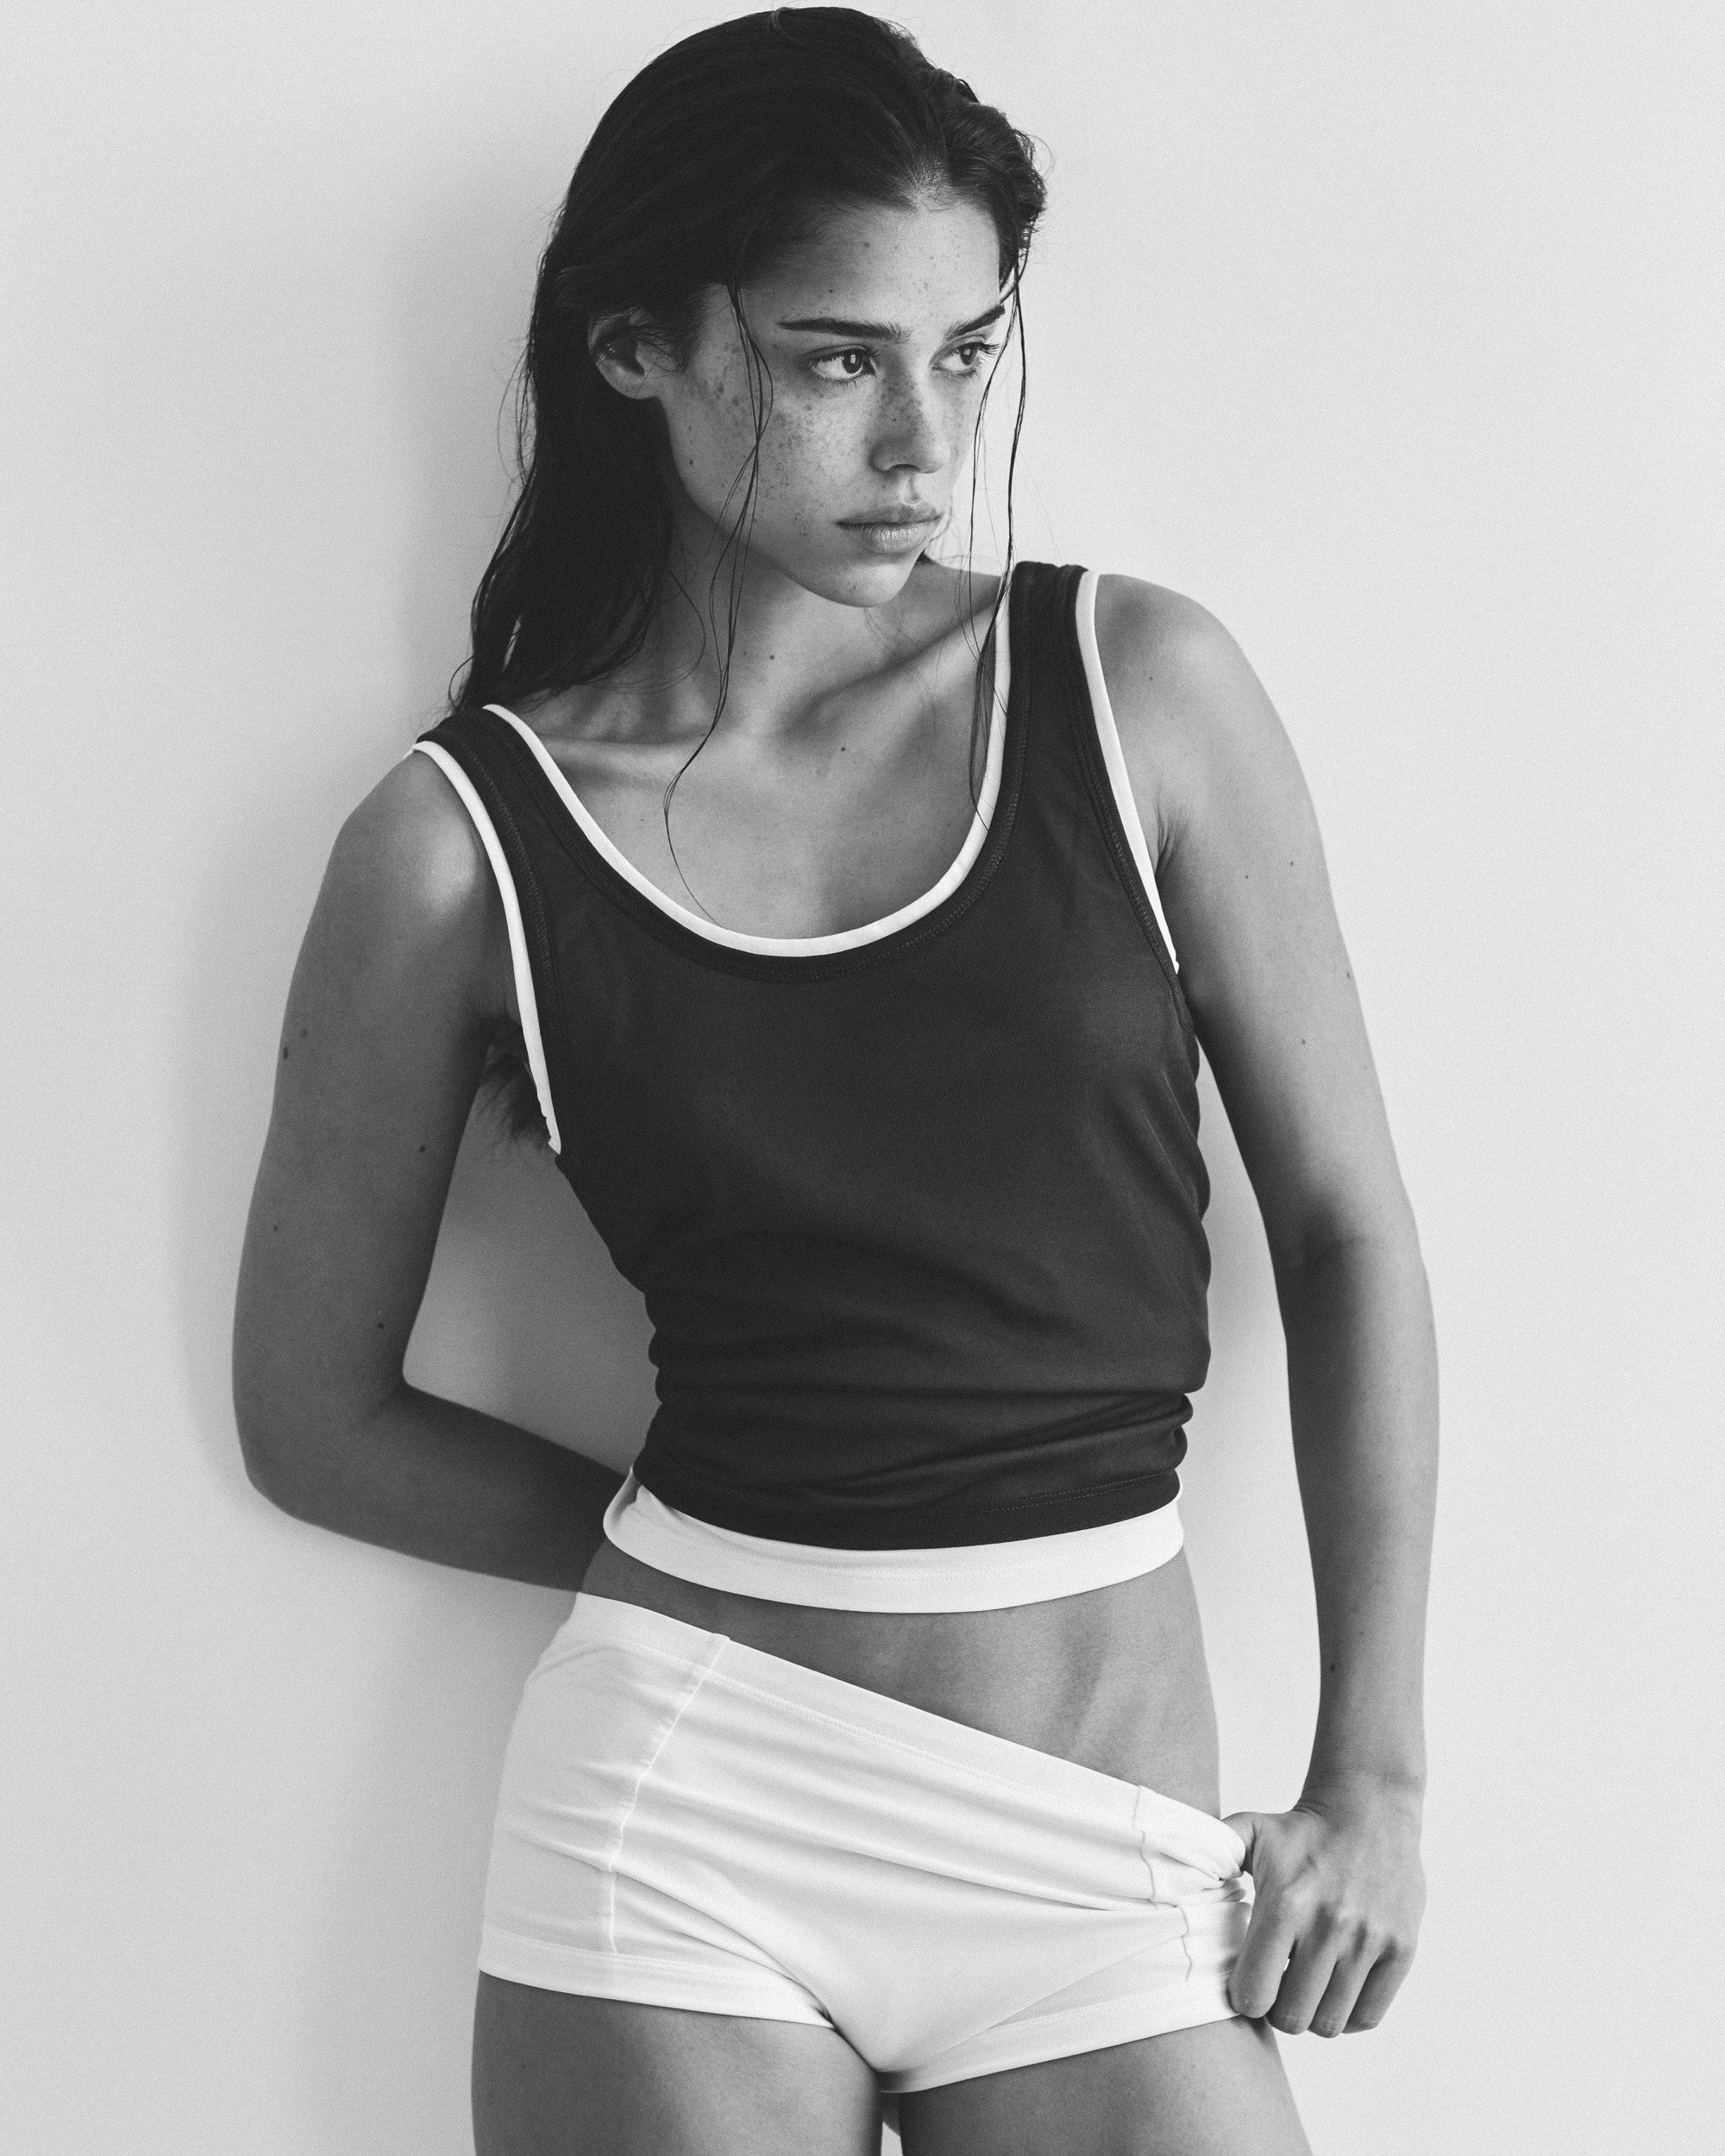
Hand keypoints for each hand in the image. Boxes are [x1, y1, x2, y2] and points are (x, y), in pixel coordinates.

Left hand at [1222, 1784, 1424, 2036]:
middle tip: (1276, 1987)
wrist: (1369, 1809)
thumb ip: (1207, 1858)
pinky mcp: (1401, 1950)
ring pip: (1330, 2023)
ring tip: (1305, 1985)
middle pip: (1292, 2018)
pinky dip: (1349, 2014)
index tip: (1247, 1982)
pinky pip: (1368, 2016)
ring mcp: (1370, 1941)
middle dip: (1277, 2010)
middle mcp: (1330, 1926)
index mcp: (1285, 1903)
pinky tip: (1335, 1987)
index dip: (1245, 1997)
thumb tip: (1165, 1881)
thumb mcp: (1247, 1832)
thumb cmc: (1299, 1829)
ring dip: (1312, 2014)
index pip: (1254, 1994)